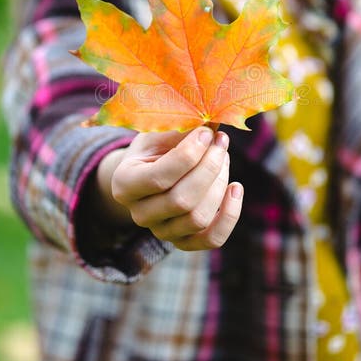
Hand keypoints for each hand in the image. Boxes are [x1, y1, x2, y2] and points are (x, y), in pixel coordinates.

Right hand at [98, 127, 242, 250]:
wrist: (148, 171)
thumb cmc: (155, 145)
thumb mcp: (160, 131)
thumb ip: (183, 128)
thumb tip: (216, 119)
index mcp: (124, 184)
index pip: (159, 178)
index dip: (189, 155)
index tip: (207, 133)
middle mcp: (139, 214)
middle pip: (182, 201)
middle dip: (209, 168)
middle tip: (221, 141)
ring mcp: (161, 231)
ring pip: (198, 218)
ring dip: (219, 184)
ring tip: (224, 157)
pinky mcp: (183, 241)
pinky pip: (212, 239)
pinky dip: (230, 214)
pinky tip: (236, 187)